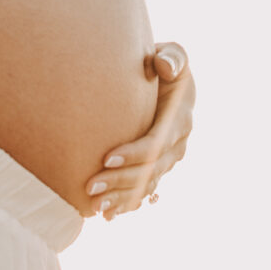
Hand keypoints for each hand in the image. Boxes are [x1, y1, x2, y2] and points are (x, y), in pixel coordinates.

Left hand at [85, 41, 193, 220]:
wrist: (163, 78)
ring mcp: (168, 160)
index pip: (157, 143)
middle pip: (150, 171)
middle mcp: (177, 144)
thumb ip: (172, 57)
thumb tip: (164, 66)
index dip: (134, 154)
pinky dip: (127, 204)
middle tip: (90, 186)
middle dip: (121, 181)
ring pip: (147, 186)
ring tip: (95, 207)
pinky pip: (145, 191)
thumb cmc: (162, 62)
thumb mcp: (172, 54)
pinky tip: (107, 216)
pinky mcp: (157, 168)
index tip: (106, 159)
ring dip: (122, 198)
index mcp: (180, 119)